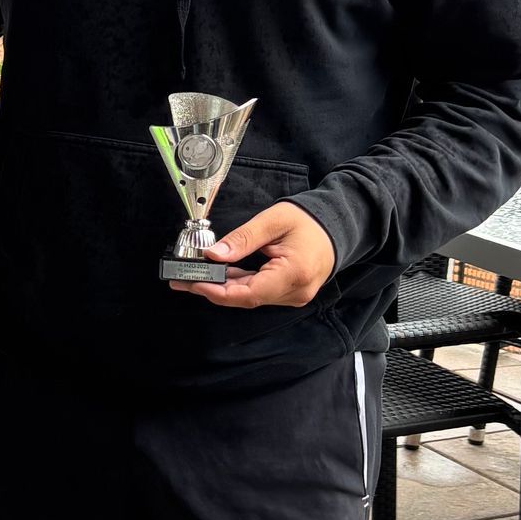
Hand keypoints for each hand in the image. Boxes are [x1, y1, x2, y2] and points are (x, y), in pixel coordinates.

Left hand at [171, 199, 336, 308]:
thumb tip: (214, 254)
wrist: (336, 226)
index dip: (218, 291)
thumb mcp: (273, 221)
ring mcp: (294, 295)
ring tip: (195, 276)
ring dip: (223, 287)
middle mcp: (295, 291)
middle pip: (246, 298)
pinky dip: (238, 284)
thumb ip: (242, 239)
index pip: (249, 293)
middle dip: (212, 289)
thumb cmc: (309, 221)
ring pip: (251, 297)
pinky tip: (220, 275)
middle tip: (183, 280)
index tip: (193, 283)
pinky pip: (259, 293)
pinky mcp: (290, 293)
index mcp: (294, 274)